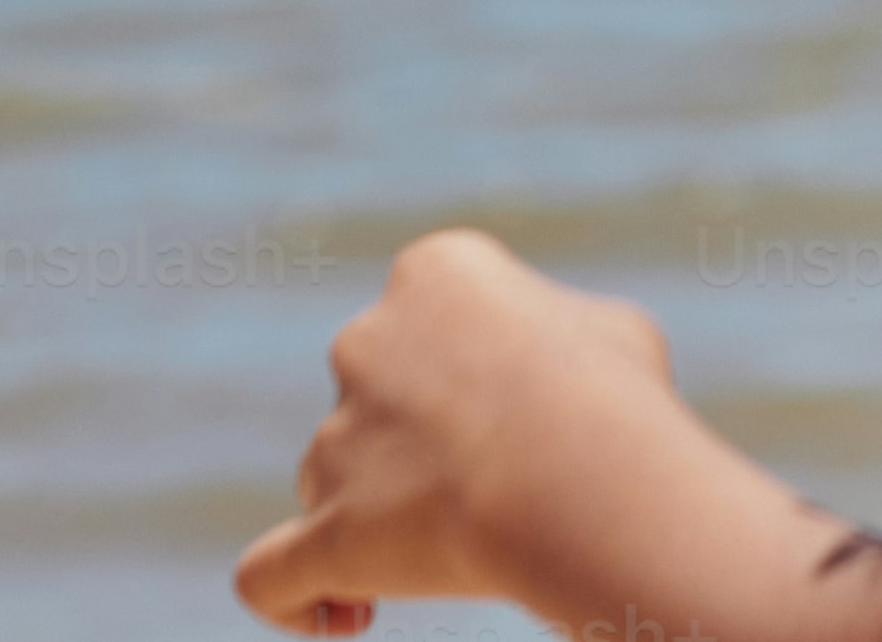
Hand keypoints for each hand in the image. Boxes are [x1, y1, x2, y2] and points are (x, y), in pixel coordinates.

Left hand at [234, 228, 677, 630]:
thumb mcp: (611, 334)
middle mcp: (364, 345)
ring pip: (328, 478)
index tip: (520, 402)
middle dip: (416, 437)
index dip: (470, 358)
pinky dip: (292, 599)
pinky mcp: (320, 532)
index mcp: (434, 274)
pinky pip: (268, 575)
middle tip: (496, 479)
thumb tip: (549, 376)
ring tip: (455, 559)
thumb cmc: (613, 397)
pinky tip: (341, 614)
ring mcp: (331, 442)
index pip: (429, 307)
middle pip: (368, 393)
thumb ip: (555, 341)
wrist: (574, 477)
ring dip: (378, 514)